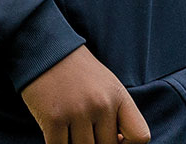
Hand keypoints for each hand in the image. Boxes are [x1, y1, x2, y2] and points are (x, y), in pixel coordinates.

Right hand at [20, 46, 150, 143]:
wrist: (45, 49)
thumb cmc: (77, 72)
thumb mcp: (106, 85)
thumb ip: (116, 113)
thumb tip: (117, 143)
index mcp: (118, 96)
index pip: (140, 136)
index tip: (114, 139)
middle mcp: (101, 104)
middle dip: (95, 143)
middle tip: (83, 130)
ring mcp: (77, 112)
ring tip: (68, 128)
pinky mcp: (53, 118)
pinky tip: (56, 132)